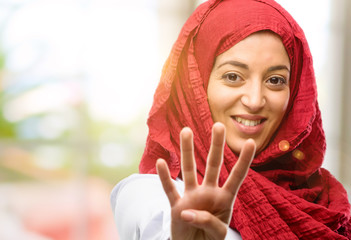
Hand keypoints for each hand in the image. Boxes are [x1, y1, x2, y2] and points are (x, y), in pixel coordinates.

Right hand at [156, 122, 255, 239]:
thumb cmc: (210, 239)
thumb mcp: (218, 234)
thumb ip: (208, 222)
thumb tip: (187, 212)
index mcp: (224, 199)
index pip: (236, 176)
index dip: (244, 160)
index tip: (251, 142)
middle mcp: (208, 193)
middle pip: (213, 165)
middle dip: (216, 145)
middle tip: (218, 125)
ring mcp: (192, 198)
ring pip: (189, 170)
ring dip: (187, 151)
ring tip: (186, 131)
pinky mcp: (177, 207)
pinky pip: (170, 189)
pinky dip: (164, 177)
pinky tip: (161, 162)